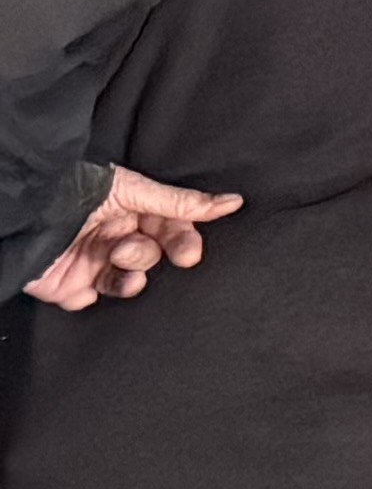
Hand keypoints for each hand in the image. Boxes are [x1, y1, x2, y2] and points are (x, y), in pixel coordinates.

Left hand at [25, 169, 241, 311]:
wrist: (22, 215)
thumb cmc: (72, 190)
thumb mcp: (130, 189)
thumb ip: (180, 202)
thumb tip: (233, 202)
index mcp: (129, 212)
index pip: (170, 229)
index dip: (182, 240)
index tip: (189, 251)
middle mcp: (114, 237)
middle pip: (153, 254)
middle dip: (153, 254)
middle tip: (150, 255)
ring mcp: (94, 264)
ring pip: (131, 279)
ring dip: (131, 275)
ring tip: (117, 262)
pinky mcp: (72, 287)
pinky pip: (97, 299)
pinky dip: (98, 293)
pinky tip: (91, 281)